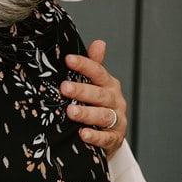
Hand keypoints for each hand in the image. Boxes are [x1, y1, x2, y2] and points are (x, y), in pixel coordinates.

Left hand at [63, 40, 127, 154]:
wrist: (109, 136)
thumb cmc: (98, 106)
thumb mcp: (95, 85)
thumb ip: (94, 66)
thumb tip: (99, 42)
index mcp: (109, 84)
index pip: (98, 72)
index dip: (84, 65)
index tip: (68, 59)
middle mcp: (115, 100)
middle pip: (99, 94)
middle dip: (81, 90)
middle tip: (64, 88)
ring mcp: (117, 120)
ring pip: (103, 115)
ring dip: (86, 113)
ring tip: (70, 111)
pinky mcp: (115, 138)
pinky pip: (106, 138)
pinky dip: (95, 136)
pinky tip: (83, 134)